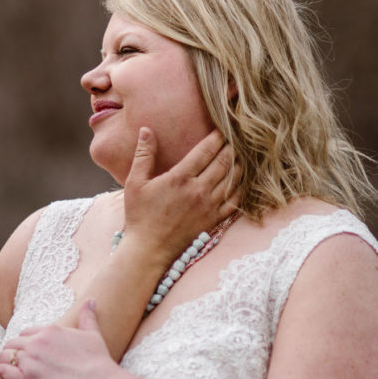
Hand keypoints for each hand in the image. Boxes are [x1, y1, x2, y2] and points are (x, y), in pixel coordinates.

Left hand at [0, 302, 121, 378]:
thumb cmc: (99, 363)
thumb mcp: (93, 335)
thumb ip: (87, 317)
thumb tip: (91, 300)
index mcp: (49, 331)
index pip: (26, 333)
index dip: (25, 343)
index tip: (27, 352)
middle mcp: (36, 344)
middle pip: (13, 344)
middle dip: (12, 352)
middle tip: (13, 363)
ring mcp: (30, 363)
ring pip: (4, 357)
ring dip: (2, 362)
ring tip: (3, 369)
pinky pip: (3, 373)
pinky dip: (0, 373)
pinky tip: (1, 376)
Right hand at [122, 127, 239, 262]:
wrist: (148, 250)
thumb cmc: (139, 216)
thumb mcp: (135, 182)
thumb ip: (143, 155)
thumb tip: (146, 130)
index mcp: (180, 178)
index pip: (205, 151)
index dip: (217, 137)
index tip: (223, 128)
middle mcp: (198, 190)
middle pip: (223, 162)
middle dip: (231, 147)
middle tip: (237, 136)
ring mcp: (208, 206)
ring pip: (233, 179)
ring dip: (239, 164)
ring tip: (243, 154)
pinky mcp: (213, 220)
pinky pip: (235, 201)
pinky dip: (242, 188)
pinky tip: (243, 180)